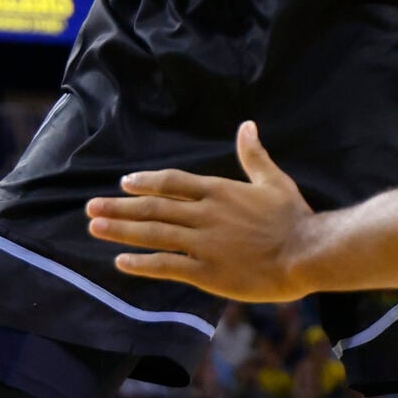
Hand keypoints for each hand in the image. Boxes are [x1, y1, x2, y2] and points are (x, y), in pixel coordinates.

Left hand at [85, 122, 315, 301]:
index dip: (146, 183)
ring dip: (121, 230)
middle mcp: (205, 215)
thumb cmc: (293, 218)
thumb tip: (247, 125)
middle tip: (91, 207)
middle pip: (154, 208)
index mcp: (219, 191)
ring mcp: (204, 243)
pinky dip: (141, 263)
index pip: (173, 183)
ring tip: (95, 227)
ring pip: (154, 234)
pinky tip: (121, 261)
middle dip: (120, 207)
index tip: (125, 184)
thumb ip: (254, 155)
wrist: (307, 252)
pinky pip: (167, 265)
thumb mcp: (274, 180)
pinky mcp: (207, 271)